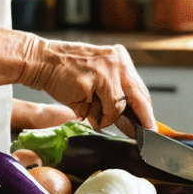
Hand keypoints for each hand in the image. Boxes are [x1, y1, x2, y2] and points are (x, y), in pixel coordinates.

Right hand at [17, 38, 155, 132]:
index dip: (146, 110)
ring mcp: (106, 71)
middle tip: (146, 134)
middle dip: (142, 119)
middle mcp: (117, 62)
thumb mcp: (98, 77)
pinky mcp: (92, 81)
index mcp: (121, 59)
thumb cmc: (67, 72)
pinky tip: (82, 105)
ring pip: (118, 107)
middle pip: (138, 98)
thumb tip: (131, 122)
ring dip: (106, 117)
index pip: (140, 89)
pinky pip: (100, 110)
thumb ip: (115, 94)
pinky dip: (92, 115)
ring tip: (90, 109)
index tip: (151, 126)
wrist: (42, 61)